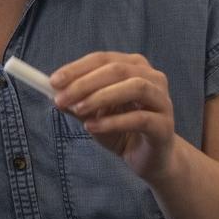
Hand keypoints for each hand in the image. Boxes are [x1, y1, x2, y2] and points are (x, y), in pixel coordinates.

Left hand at [50, 52, 176, 182]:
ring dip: (101, 97)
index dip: (77, 68)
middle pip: (117, 70)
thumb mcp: (93, 114)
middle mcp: (152, 78)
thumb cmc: (121, 130)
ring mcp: (162, 100)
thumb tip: (55, 92)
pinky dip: (113, 121)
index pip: (103, 59)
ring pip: (135, 87)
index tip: (53, 81)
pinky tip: (92, 127)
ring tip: (78, 110)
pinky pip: (140, 118)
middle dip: (84, 83)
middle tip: (60, 98)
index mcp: (134, 66)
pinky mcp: (165, 125)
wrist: (150, 159)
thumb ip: (77, 102)